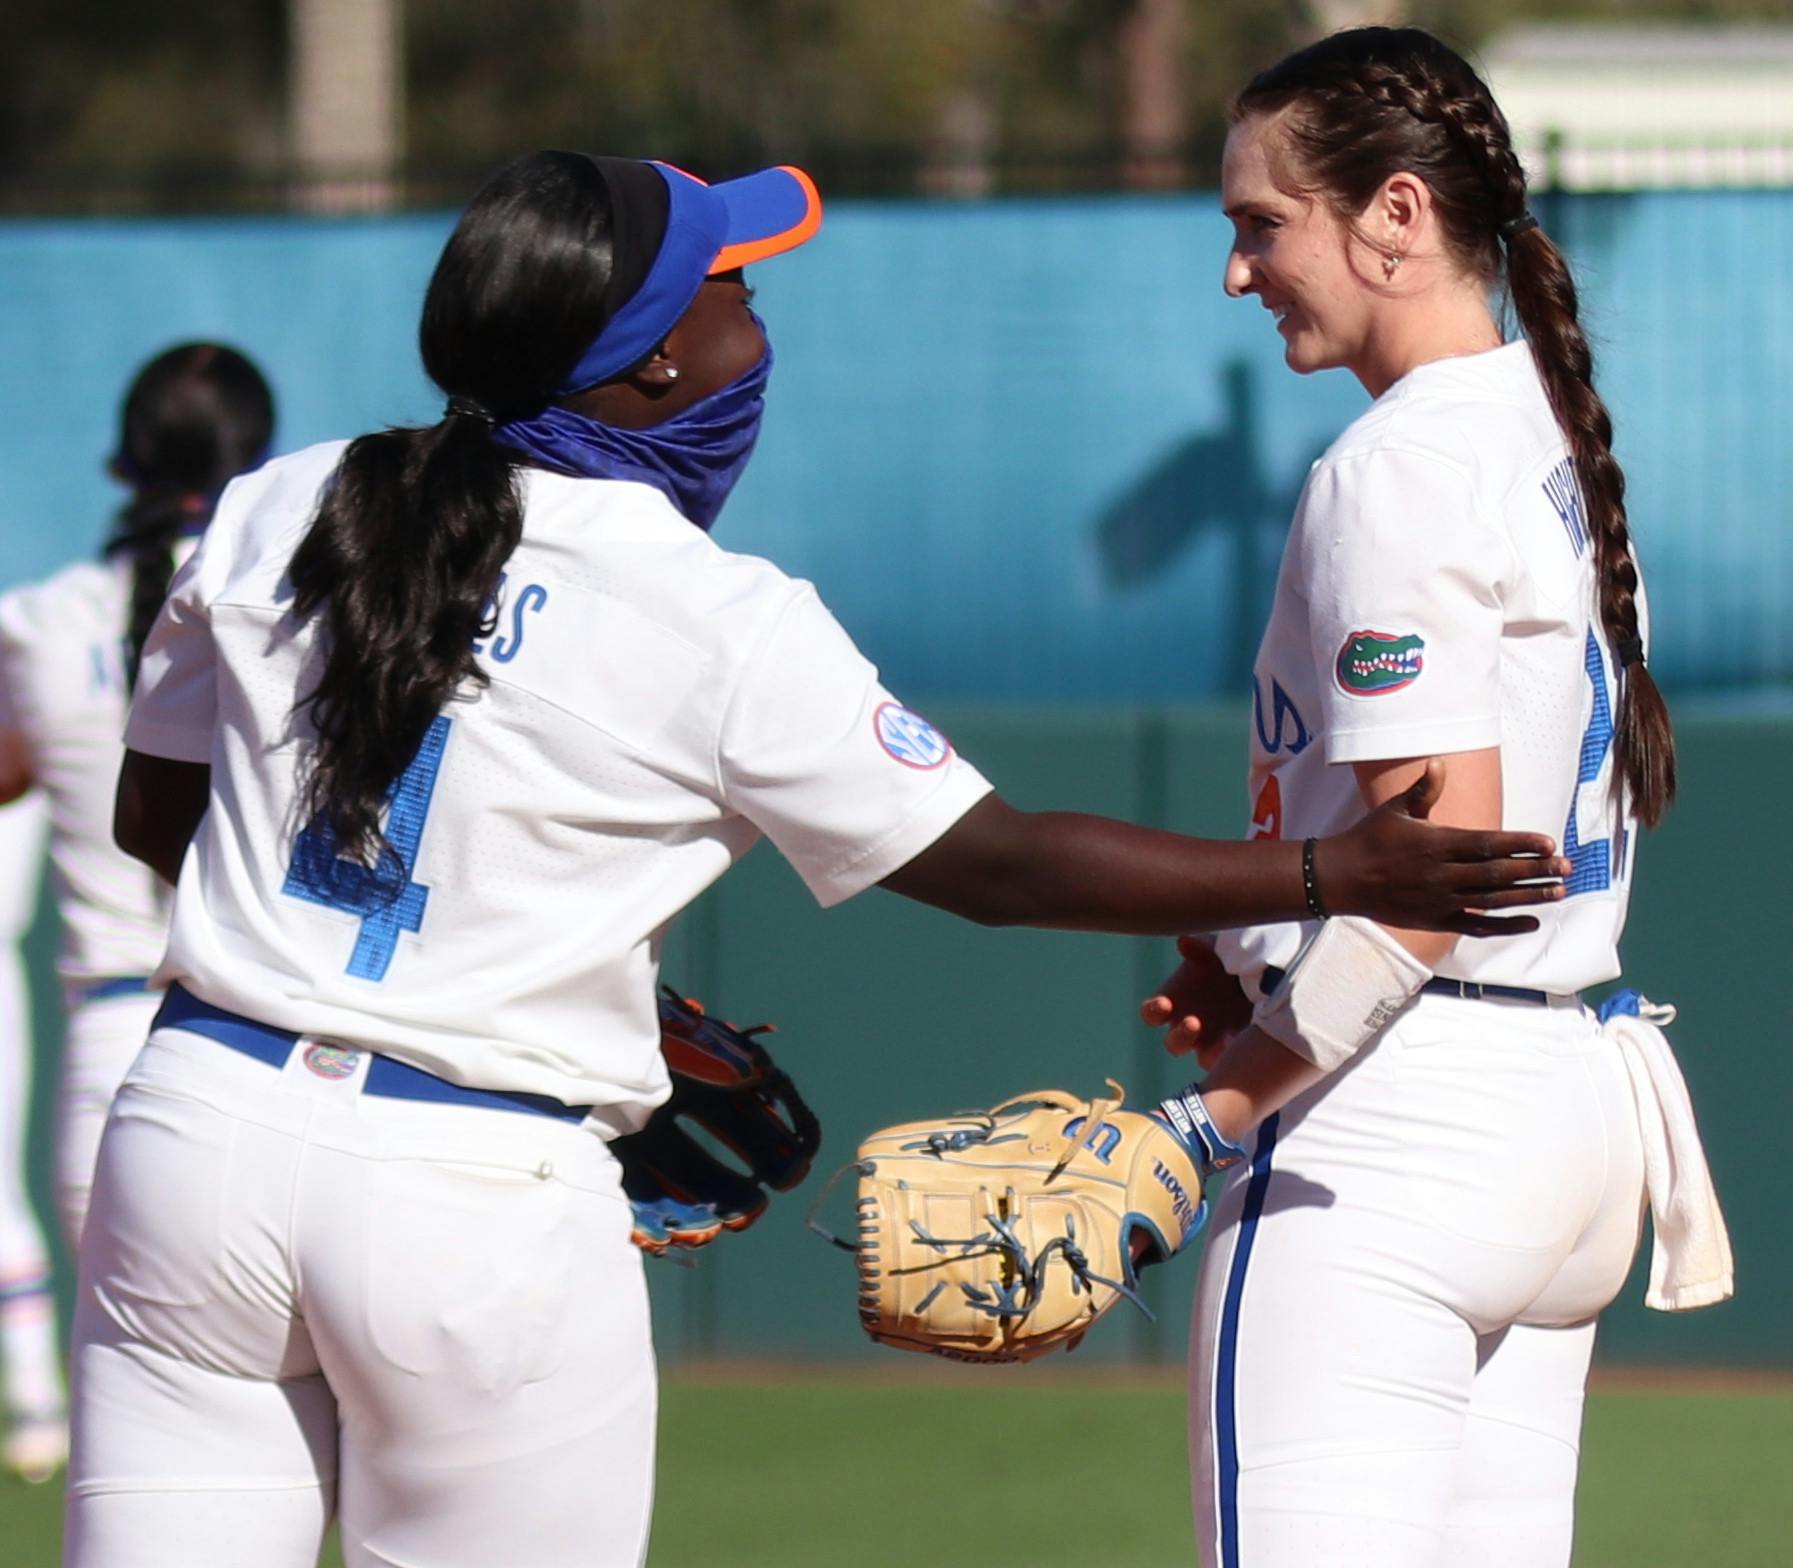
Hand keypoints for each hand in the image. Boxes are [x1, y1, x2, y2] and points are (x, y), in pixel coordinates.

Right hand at [1140, 935, 1252, 1068]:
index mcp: (1175, 1001)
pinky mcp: (1240, 1049)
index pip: (1151, 1014)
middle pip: (1174, 1044)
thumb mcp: (1220, 948)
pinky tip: (1250, 1039)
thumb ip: (1201, 947)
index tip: (1164, 1003)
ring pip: (1204, 1058)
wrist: (1270, 971)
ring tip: (1228, 1040)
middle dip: (1182, 1036)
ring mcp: (1214, 1041)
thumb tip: (1184, 942)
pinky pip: (1235, 1059)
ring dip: (1211, 1052)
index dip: (1154, 1010)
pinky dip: (1241, 1052)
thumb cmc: (1232, 957)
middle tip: (1194, 1022)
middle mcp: (1189, 1025)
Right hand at [1316, 759, 1567, 936]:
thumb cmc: (1369, 838)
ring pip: (1492, 901)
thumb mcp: (1395, 810)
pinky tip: (1532, 922)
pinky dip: (1505, 927)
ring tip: (1560, 891)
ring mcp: (1439, 900)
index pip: (1487, 845)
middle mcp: (1441, 874)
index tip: (1549, 843)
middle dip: (1536, 871)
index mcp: (1435, 843)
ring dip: (1529, 897)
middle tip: (1567, 867)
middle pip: (1496, 874)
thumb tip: (1440, 764)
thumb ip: (1424, 791)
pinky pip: (1476, 927)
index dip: (1520, 844)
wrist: (1340, 878)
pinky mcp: (1435, 920)